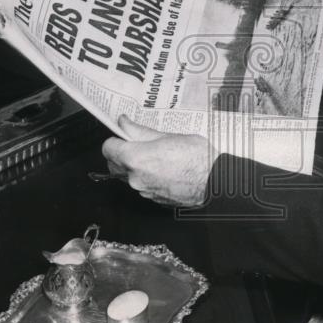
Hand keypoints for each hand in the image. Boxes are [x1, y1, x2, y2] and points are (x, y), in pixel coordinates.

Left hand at [101, 116, 219, 206]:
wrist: (214, 181)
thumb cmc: (196, 157)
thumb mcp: (167, 136)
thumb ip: (140, 131)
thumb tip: (125, 123)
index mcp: (136, 159)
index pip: (108, 148)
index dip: (116, 138)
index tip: (124, 134)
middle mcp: (135, 178)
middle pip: (113, 164)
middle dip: (121, 152)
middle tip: (138, 142)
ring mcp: (143, 191)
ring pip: (127, 176)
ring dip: (133, 165)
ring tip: (154, 155)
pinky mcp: (153, 198)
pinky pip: (141, 185)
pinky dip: (145, 176)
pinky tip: (162, 168)